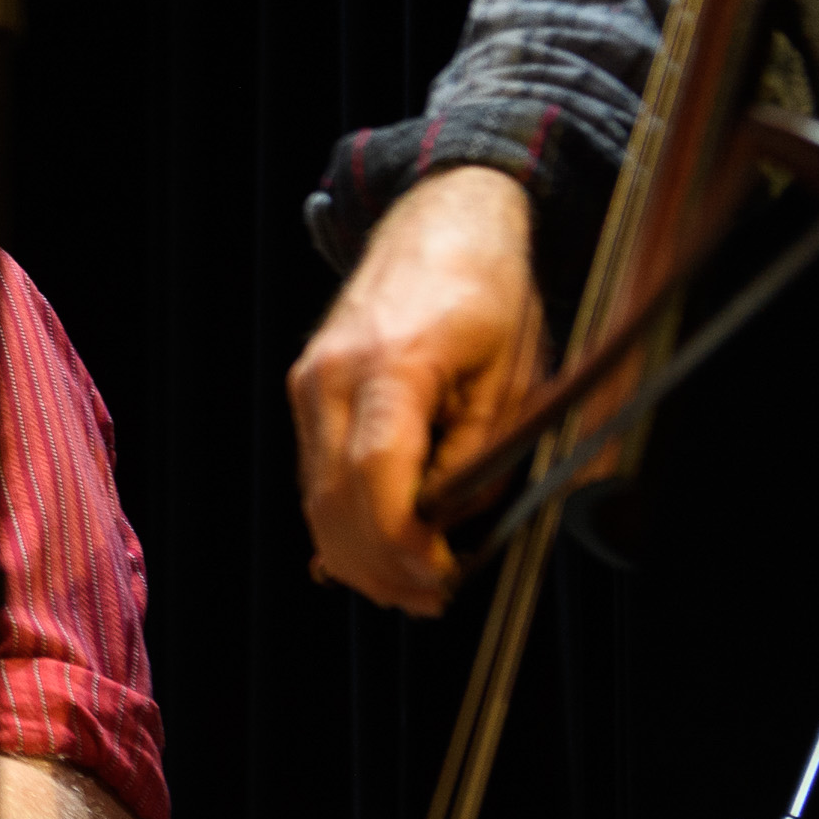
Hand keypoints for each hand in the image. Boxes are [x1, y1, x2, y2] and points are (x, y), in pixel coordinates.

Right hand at [287, 167, 543, 617]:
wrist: (441, 219)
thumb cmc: (488, 290)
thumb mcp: (512, 377)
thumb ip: (478, 456)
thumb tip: (449, 526)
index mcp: (391, 363)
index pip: (375, 478)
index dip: (404, 546)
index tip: (443, 579)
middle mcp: (331, 375)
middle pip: (333, 501)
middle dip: (380, 565)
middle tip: (432, 599)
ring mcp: (310, 383)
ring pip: (315, 497)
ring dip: (359, 552)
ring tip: (412, 585)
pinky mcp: (306, 390)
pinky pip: (316, 473)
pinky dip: (344, 519)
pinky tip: (382, 550)